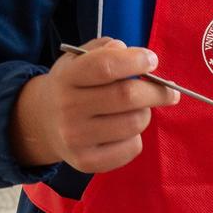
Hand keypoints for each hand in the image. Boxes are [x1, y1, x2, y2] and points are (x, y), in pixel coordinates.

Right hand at [15, 38, 177, 172]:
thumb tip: (134, 55)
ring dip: (145, 113)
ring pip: (134, 123)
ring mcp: (75, 139)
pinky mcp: (86, 162)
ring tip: (138, 109)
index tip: (152, 60)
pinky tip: (125, 130)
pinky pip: (131, 148)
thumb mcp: (78, 59)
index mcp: (67, 77)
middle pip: (126, 97)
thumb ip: (105, 50)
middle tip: (170, 90)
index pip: (105, 66)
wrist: (42, 124)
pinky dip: (137, 136)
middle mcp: (68, 109)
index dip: (135, 61)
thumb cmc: (72, 85)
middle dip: (156, 91)